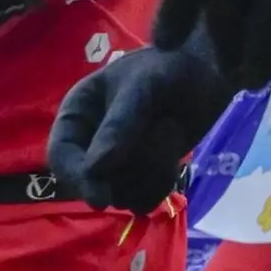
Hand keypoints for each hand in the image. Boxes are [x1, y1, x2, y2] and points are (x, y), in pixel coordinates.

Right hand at [47, 38, 234, 211]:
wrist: (209, 75)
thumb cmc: (171, 69)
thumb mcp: (144, 88)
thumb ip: (120, 125)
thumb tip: (94, 169)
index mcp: (78, 113)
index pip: (61, 156)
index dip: (78, 179)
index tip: (101, 198)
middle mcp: (90, 141)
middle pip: (92, 182)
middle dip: (129, 170)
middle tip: (161, 131)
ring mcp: (115, 162)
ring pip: (119, 195)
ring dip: (149, 176)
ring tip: (169, 136)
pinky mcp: (140, 177)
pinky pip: (141, 201)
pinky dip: (159, 187)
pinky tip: (173, 163)